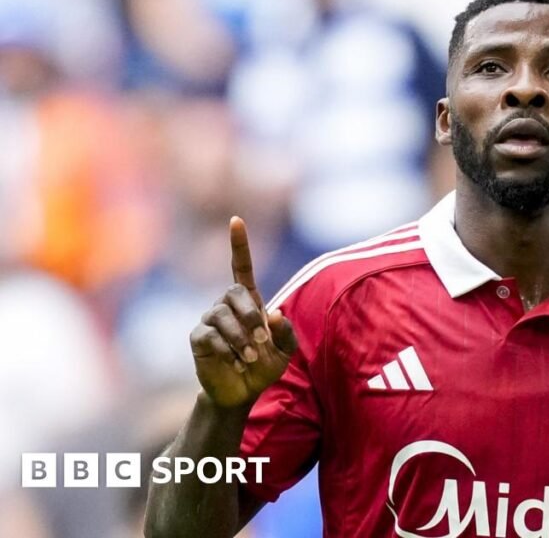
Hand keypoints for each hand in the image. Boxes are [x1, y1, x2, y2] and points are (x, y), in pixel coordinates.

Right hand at [189, 217, 297, 407]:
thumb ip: (286, 333)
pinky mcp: (199, 338)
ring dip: (241, 338)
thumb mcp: (285, 351)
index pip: (241, 266)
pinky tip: (232, 362)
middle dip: (251, 316)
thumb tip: (274, 314)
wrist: (242, 392)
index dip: (239, 245)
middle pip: (235, 292)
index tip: (236, 220)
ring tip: (250, 358)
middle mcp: (227, 305)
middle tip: (262, 341)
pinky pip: (209, 335)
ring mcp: (210, 320)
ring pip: (221, 314)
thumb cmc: (264, 366)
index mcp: (249, 302)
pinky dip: (226, 350)